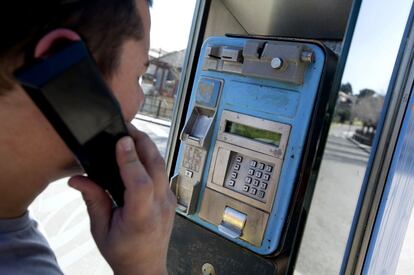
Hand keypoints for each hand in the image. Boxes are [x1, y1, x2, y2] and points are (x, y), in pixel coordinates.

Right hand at [68, 123, 176, 274]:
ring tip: (132, 134)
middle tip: (127, 126)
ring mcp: (168, 201)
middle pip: (157, 167)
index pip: (141, 184)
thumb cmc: (123, 252)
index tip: (122, 140)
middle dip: (143, 142)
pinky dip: (151, 158)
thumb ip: (93, 201)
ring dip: (148, 148)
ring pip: (162, 167)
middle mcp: (160, 207)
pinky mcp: (170, 198)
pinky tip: (140, 152)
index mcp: (141, 219)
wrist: (146, 267)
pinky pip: (162, 173)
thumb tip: (78, 178)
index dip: (131, 161)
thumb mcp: (101, 230)